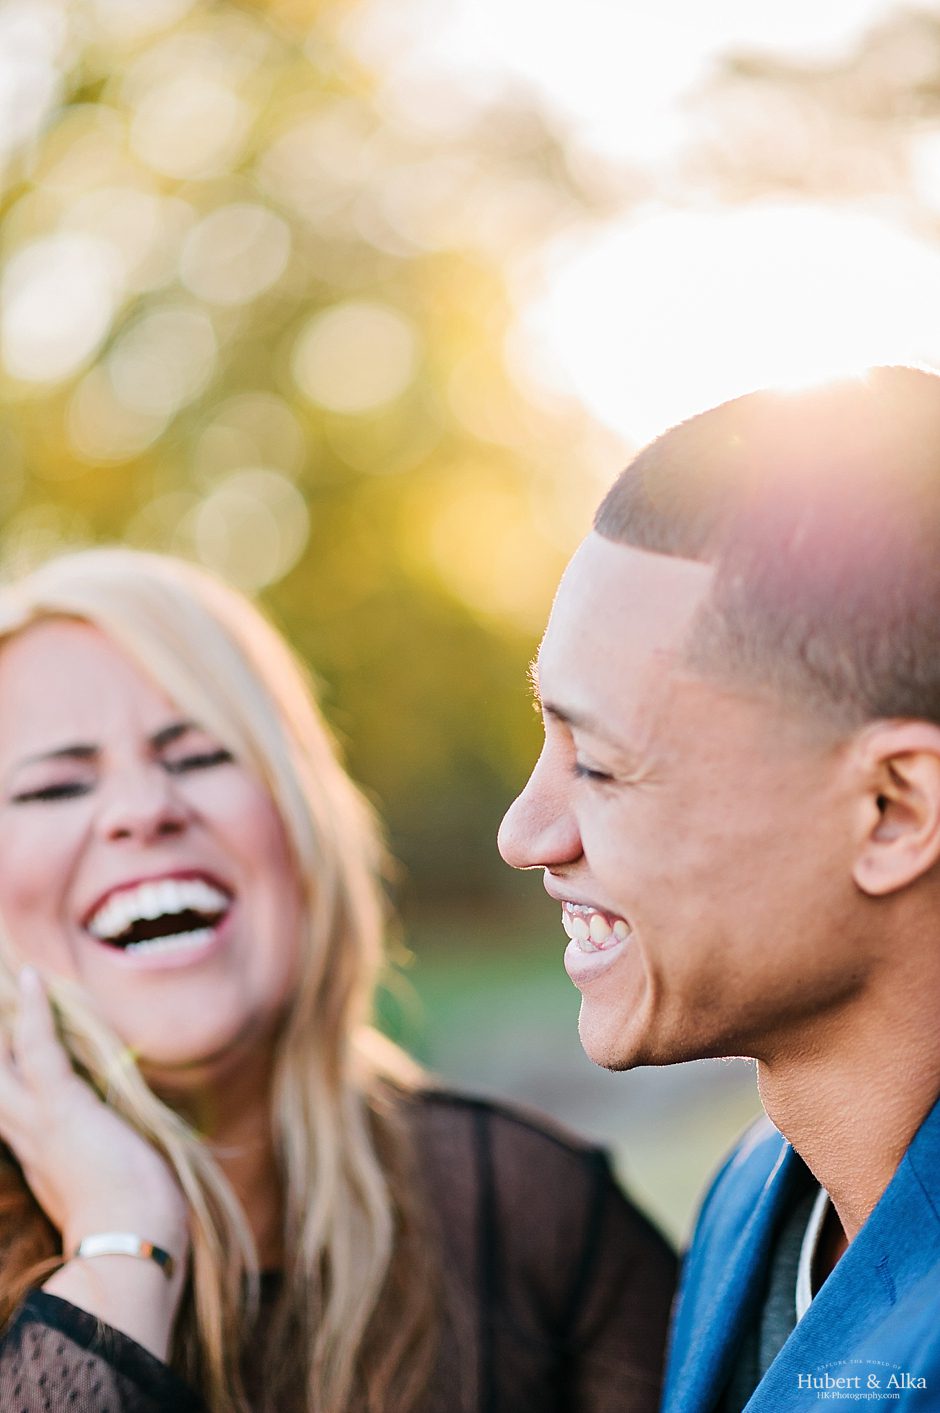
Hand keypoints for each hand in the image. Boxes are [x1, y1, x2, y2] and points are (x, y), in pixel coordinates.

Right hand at [0, 967, 188, 1260]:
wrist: (133, 1250)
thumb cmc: (137, 1229)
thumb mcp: (118, 1192)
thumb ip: (117, 1170)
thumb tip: (145, 1161)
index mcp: (43, 1161)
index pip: (13, 1112)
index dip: (8, 1083)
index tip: (8, 1056)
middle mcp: (29, 1140)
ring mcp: (40, 1122)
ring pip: (4, 1064)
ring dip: (3, 1022)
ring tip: (12, 982)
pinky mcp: (61, 1107)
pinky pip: (38, 1049)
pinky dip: (35, 1011)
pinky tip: (30, 977)